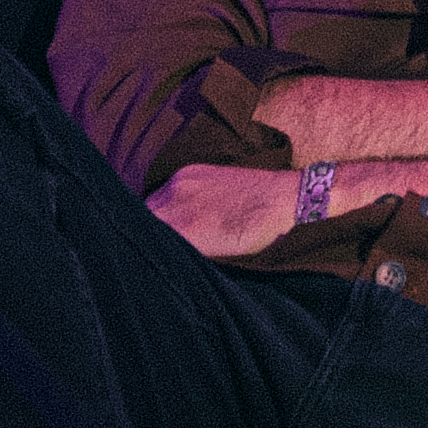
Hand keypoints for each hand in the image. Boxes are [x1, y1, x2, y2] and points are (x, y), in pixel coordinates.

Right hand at [146, 163, 302, 260]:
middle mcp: (177, 201)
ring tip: (168, 229)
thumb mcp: (220, 253)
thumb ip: (188, 250)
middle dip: (148, 233)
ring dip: (154, 217)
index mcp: (185, 228)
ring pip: (150, 204)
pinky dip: (165, 202)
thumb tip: (168, 251)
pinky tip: (178, 211)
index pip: (149, 237)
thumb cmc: (256, 232)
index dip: (148, 248)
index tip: (148, 255)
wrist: (281, 196)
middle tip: (157, 244)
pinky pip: (163, 190)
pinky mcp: (189, 171)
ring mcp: (182, 183)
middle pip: (146, 220)